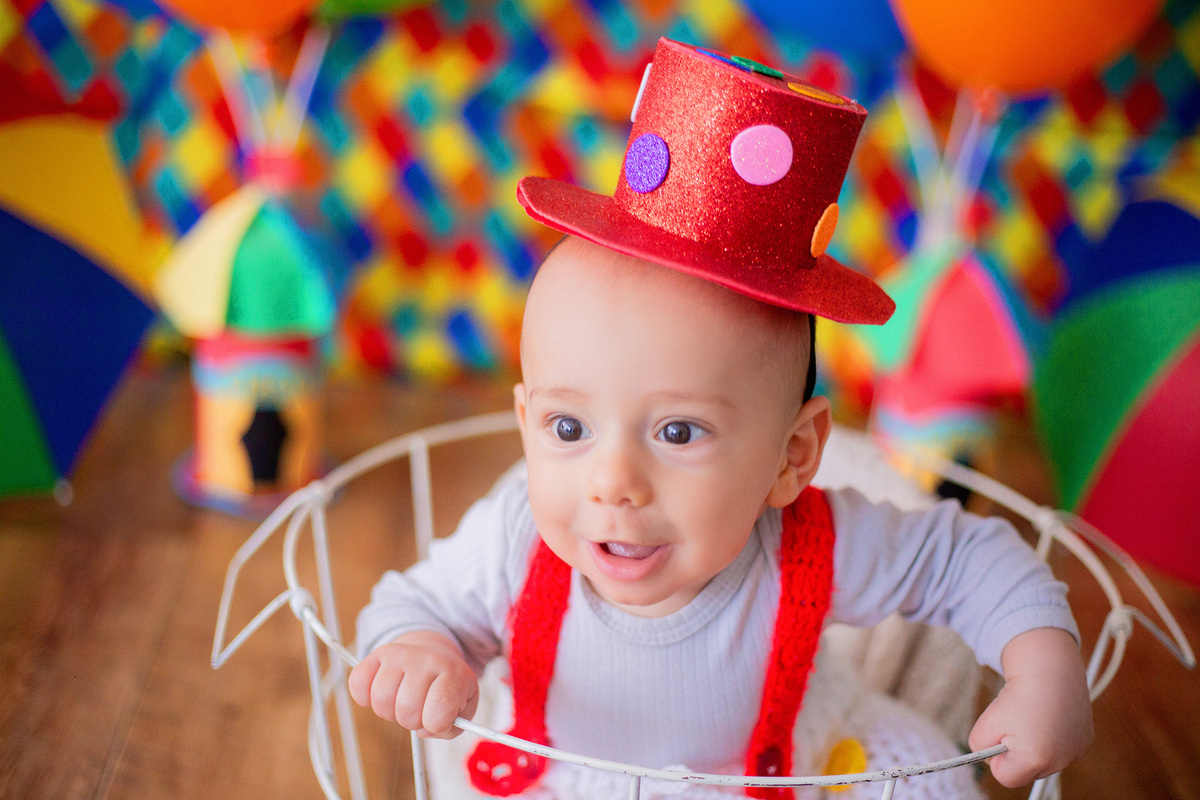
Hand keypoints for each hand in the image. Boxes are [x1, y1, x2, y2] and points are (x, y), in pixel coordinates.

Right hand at [348, 630, 478, 737]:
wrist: (435, 654)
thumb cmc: (447, 688)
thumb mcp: (463, 708)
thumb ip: (450, 728)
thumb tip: (426, 730)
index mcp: (454, 674)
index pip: (438, 715)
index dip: (436, 727)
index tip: (439, 719)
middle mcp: (427, 659)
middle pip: (407, 711)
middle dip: (412, 721)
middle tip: (419, 710)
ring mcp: (401, 654)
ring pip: (381, 700)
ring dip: (389, 712)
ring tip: (401, 702)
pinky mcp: (378, 654)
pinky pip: (358, 684)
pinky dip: (364, 698)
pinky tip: (380, 694)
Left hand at [969, 627, 1092, 786]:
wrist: (1050, 667)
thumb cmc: (1018, 694)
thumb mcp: (986, 723)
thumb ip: (980, 747)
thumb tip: (987, 756)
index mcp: (1036, 759)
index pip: (1005, 777)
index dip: (996, 757)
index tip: (998, 735)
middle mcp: (1061, 761)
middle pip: (1025, 771)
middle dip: (1015, 751)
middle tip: (1015, 722)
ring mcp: (1076, 752)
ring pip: (1042, 759)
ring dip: (1033, 744)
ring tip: (1032, 717)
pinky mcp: (1084, 741)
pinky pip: (1058, 747)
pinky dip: (1049, 735)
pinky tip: (1048, 715)